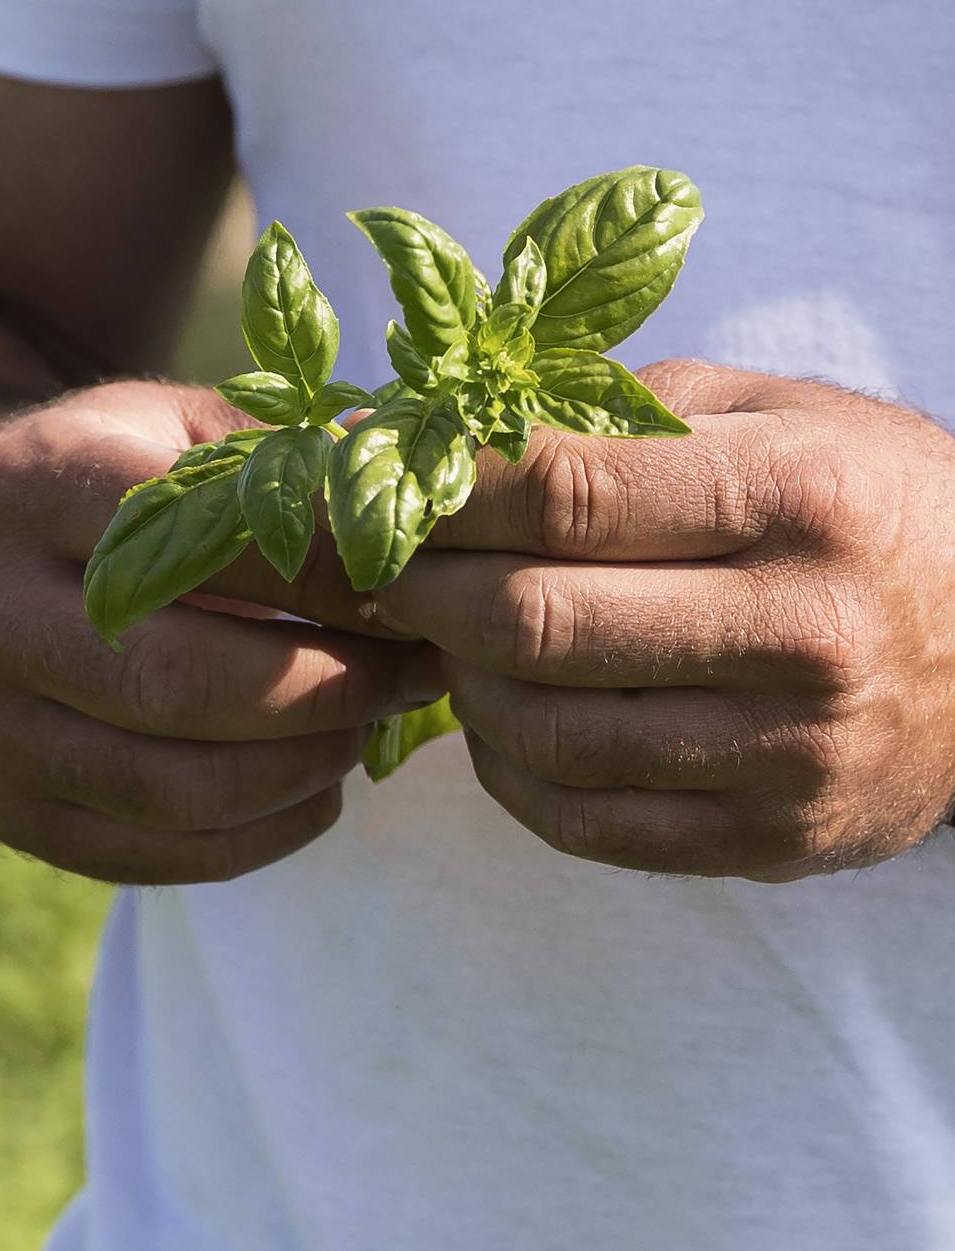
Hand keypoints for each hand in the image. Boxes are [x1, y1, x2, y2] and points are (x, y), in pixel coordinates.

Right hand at [0, 381, 439, 883]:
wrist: (5, 571)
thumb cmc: (129, 490)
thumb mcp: (190, 435)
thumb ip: (293, 464)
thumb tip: (421, 503)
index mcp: (26, 484)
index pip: (201, 542)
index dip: (329, 577)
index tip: (420, 592)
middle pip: (181, 681)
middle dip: (330, 688)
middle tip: (416, 672)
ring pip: (175, 786)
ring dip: (307, 767)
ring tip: (369, 725)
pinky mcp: (8, 812)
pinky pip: (157, 857)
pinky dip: (264, 835)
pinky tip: (317, 787)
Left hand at [375, 359, 954, 880]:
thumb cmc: (867, 505)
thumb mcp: (777, 414)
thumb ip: (624, 414)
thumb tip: (455, 433)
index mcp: (799, 496)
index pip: (567, 490)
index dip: (447, 486)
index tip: (387, 476)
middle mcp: (799, 632)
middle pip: (534, 619)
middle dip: (423, 586)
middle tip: (388, 562)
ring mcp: (786, 755)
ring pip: (543, 730)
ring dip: (457, 678)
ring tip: (447, 633)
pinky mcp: (768, 839)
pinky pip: (580, 821)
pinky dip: (504, 766)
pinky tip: (500, 714)